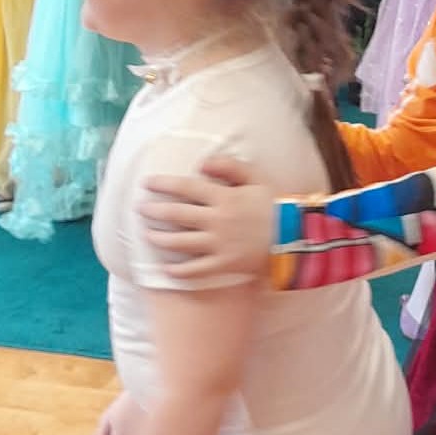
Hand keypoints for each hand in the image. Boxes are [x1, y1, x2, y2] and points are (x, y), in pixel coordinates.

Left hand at [138, 155, 274, 278]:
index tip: (147, 183)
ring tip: (148, 235)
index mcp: (223, 197)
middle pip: (176, 215)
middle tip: (140, 208)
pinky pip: (196, 270)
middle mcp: (216, 221)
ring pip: (180, 243)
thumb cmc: (275, 204)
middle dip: (154, 211)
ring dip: (160, 239)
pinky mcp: (224, 265)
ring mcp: (219, 245)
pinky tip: (167, 269)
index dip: (163, 184)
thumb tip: (201, 163)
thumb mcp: (256, 177)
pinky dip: (180, 270)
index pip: (185, 188)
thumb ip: (229, 166)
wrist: (295, 236)